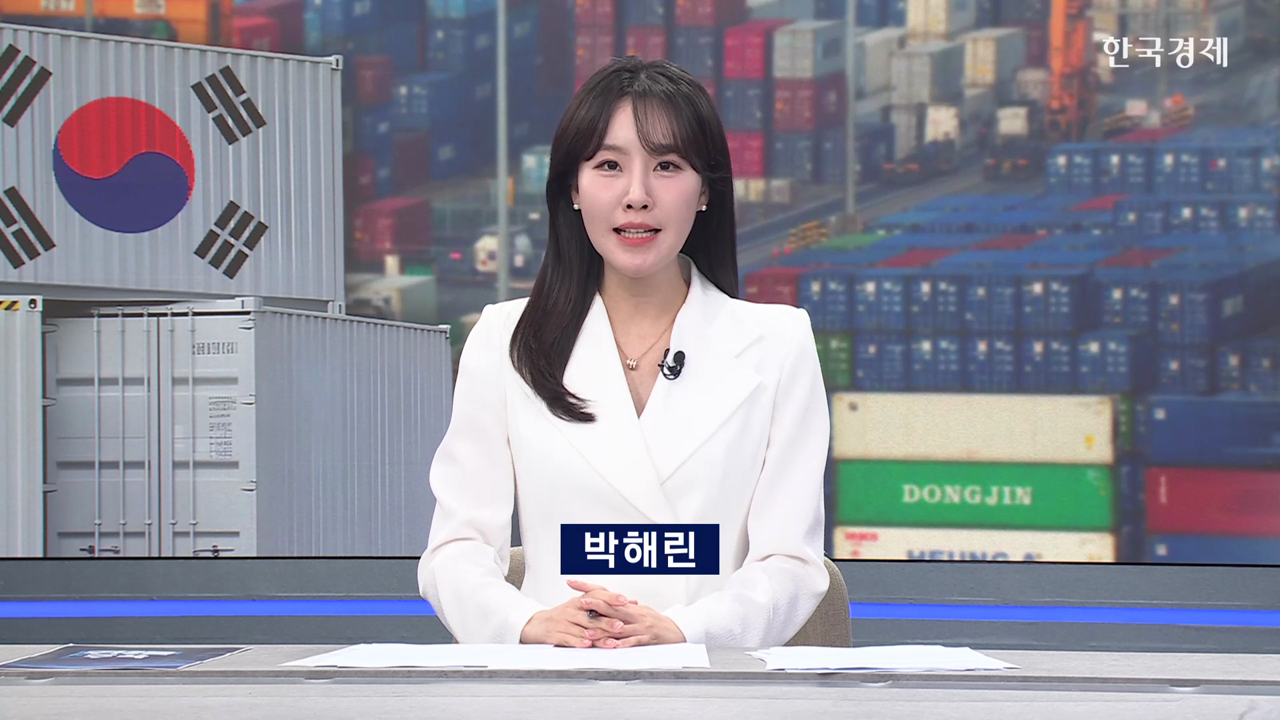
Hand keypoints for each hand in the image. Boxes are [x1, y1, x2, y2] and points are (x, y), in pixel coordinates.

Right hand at [518, 580, 634, 646]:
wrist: (536, 624)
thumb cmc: (563, 616)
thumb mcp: (581, 607)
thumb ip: (605, 605)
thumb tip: (631, 602)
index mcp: (579, 601)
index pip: (596, 595)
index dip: (611, 598)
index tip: (624, 601)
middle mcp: (571, 609)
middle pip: (591, 614)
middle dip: (607, 621)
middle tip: (620, 625)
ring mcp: (562, 621)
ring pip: (582, 628)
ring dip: (596, 636)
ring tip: (610, 641)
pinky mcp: (554, 633)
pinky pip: (567, 637)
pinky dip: (578, 641)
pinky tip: (587, 644)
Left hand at [567, 579, 685, 648]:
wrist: (676, 631)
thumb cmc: (655, 621)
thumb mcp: (638, 611)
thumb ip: (621, 608)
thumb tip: (605, 601)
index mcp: (629, 606)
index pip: (605, 594)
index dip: (589, 588)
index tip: (573, 583)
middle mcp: (634, 614)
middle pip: (611, 608)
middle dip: (594, 605)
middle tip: (580, 603)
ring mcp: (640, 626)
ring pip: (619, 627)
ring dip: (603, 629)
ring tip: (588, 631)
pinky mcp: (647, 639)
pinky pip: (633, 641)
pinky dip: (623, 644)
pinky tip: (613, 646)